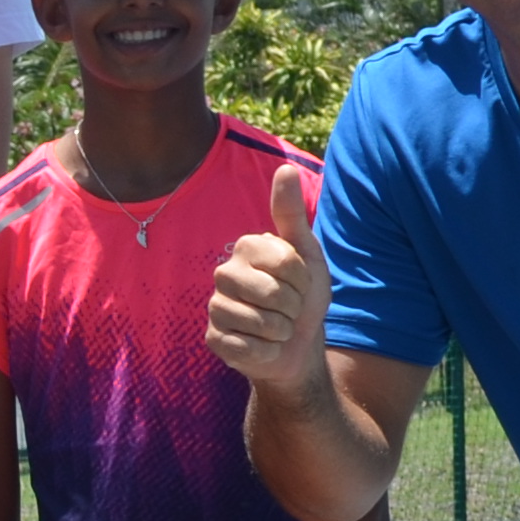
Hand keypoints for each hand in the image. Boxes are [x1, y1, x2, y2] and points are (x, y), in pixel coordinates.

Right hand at [202, 167, 329, 397]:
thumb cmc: (302, 296)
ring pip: (261, 323)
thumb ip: (292, 214)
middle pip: (272, 293)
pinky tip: (263, 346)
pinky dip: (267, 351)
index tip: (300, 284)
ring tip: (277, 328)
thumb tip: (283, 168)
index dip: (303, 280)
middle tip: (288, 309)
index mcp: (246, 248)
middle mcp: (223, 273)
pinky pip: (248, 347)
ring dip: (281, 332)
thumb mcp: (306, 254)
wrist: (296, 344)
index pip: (286, 263)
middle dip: (292, 307)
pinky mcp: (213, 339)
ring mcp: (215, 307)